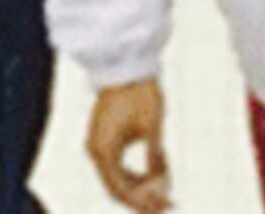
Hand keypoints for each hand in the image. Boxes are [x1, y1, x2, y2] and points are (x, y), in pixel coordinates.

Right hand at [86, 78, 173, 212]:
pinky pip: (116, 166)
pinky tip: (156, 173)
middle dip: (144, 199)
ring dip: (141, 187)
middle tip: (169, 204)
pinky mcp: (103, 139)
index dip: (144, 203)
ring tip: (167, 189)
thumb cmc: (140, 93)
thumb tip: (162, 184)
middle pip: (117, 189)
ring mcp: (97, 145)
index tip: (166, 206)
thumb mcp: (152, 127)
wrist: (126, 66)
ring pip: (117, 178)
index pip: (121, 191)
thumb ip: (155, 158)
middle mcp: (95, 151)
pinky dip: (135, 173)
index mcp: (104, 151)